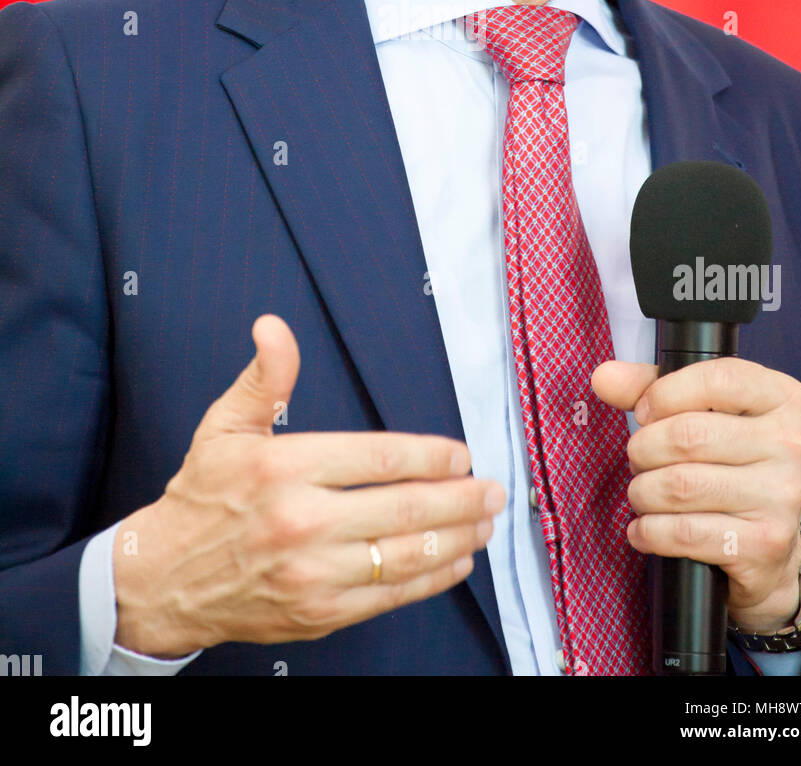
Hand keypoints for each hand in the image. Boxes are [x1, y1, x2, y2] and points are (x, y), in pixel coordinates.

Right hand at [113, 315, 504, 656]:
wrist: (166, 578)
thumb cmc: (203, 496)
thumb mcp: (225, 425)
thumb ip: (264, 377)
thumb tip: (274, 328)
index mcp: (284, 469)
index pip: (378, 458)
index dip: (429, 456)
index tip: (460, 455)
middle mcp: (303, 523)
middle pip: (404, 509)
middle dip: (461, 498)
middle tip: (493, 489)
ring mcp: (314, 574)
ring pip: (405, 556)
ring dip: (457, 537)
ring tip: (486, 522)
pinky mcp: (320, 613)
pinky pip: (391, 596)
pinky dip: (431, 579)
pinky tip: (455, 560)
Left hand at [591, 358, 800, 633]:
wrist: (767, 546)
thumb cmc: (728, 463)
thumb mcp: (698, 412)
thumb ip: (651, 388)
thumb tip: (604, 377)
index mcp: (783, 398)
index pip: (717, 380)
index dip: (665, 393)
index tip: (644, 412)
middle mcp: (792, 444)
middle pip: (689, 435)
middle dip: (644, 449)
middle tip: (639, 459)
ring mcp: (783, 495)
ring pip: (681, 485)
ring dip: (643, 492)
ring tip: (641, 493)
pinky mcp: (766, 542)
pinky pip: (685, 532)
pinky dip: (649, 531)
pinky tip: (644, 529)